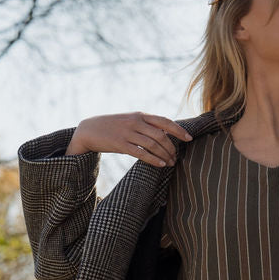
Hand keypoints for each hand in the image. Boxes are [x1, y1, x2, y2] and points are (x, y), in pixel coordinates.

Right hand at [67, 111, 191, 163]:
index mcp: (140, 115)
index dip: (178, 130)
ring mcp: (128, 133)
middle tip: (176, 157)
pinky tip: (161, 164)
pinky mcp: (121, 144)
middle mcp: (135, 122)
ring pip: (153, 145)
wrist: (89, 129)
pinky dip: (153, 159)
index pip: (164, 121)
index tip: (189, 138)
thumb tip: (164, 133)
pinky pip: (141, 153)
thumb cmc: (113, 126)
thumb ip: (145, 124)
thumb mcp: (130, 120)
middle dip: (171, 147)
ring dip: (164, 155)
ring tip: (170, 163)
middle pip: (161, 135)